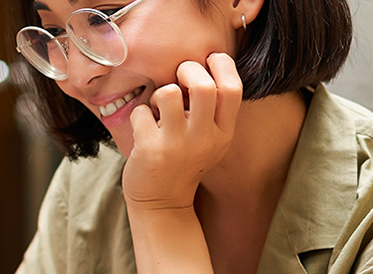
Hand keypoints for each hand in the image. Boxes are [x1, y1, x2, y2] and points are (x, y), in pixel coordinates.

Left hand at [121, 53, 242, 209]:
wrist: (162, 202)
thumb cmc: (184, 160)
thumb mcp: (210, 139)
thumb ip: (212, 110)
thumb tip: (200, 63)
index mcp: (224, 133)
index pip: (232, 89)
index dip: (221, 65)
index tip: (207, 60)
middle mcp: (205, 138)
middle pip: (202, 86)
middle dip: (186, 69)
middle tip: (178, 77)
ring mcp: (177, 144)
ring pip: (168, 93)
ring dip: (159, 93)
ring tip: (159, 108)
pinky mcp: (151, 149)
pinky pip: (142, 111)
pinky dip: (140, 114)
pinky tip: (144, 128)